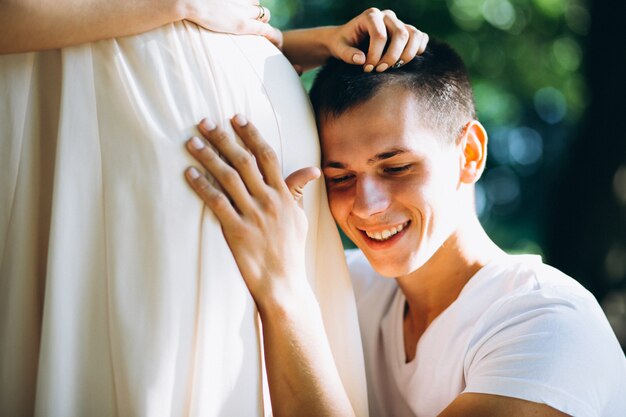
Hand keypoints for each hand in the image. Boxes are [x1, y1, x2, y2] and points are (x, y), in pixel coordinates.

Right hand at [183, 0, 282, 47]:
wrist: (189, 1)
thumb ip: (214, 2)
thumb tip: (201, 6)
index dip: (250, 6)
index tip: (248, 14)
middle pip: (256, 6)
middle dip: (256, 14)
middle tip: (254, 24)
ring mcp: (244, 11)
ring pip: (263, 15)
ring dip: (263, 23)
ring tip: (268, 36)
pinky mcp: (243, 24)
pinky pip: (266, 30)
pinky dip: (274, 37)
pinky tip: (279, 45)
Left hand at [184, 116, 319, 308]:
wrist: (283, 282)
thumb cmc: (290, 250)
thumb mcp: (300, 218)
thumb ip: (297, 192)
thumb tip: (311, 170)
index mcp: (283, 195)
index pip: (267, 156)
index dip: (251, 134)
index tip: (236, 117)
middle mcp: (269, 201)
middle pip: (244, 160)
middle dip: (223, 138)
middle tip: (204, 121)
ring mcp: (253, 215)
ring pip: (228, 177)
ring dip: (208, 156)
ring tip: (191, 142)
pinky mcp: (237, 231)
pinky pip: (217, 202)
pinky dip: (202, 186)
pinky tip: (189, 173)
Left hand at [328, 8, 428, 71]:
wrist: (348, 40)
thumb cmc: (343, 44)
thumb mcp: (339, 49)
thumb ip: (347, 54)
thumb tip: (361, 59)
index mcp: (371, 16)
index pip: (380, 35)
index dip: (375, 55)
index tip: (368, 69)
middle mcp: (388, 16)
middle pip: (401, 34)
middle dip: (392, 57)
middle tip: (380, 70)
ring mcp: (399, 23)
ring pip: (414, 35)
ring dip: (407, 55)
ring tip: (394, 68)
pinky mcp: (407, 31)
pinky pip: (421, 38)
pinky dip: (418, 51)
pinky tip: (404, 62)